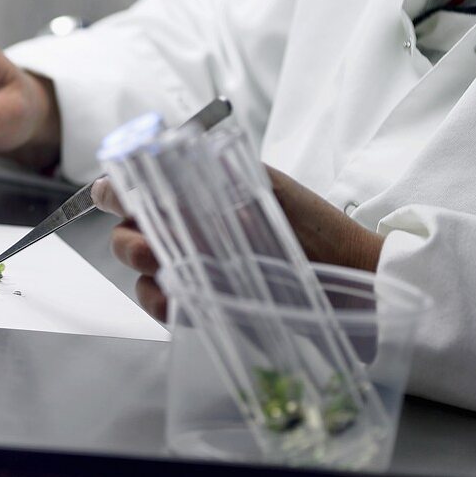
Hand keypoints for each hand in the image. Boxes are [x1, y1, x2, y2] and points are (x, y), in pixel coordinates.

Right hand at [99, 167, 383, 323]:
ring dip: (144, 272)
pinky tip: (180, 303)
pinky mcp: (203, 302)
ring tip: (171, 276)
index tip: (119, 198)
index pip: (135, 182)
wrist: (358, 283)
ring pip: (138, 268)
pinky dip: (162, 304)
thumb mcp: (258, 192)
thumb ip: (203, 184)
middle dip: (129, 237)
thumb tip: (152, 172)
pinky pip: (160, 303)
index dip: (117, 189)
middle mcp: (187, 224)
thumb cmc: (312, 227)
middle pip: (127, 227)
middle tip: (150, 248)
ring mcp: (192, 264)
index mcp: (195, 188)